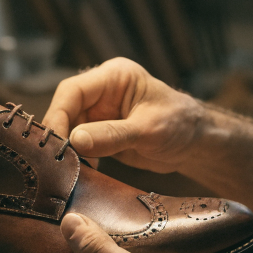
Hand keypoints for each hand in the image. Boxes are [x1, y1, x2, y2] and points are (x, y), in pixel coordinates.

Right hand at [44, 58, 203, 173]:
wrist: (196, 143)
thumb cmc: (180, 124)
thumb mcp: (148, 129)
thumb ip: (112, 134)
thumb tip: (75, 140)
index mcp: (114, 77)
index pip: (73, 90)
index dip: (59, 114)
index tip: (55, 143)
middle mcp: (103, 92)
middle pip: (66, 109)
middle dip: (60, 135)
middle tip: (56, 163)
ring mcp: (100, 113)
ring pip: (69, 129)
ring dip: (67, 150)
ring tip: (66, 173)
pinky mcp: (101, 134)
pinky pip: (79, 145)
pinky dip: (77, 159)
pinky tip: (79, 175)